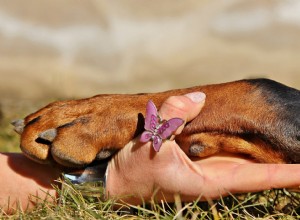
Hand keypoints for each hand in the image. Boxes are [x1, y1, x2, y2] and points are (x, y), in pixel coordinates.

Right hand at [106, 92, 299, 203]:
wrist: (119, 181)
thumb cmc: (135, 170)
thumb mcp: (150, 142)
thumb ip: (173, 116)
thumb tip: (199, 98)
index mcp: (209, 181)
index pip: (259, 178)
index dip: (288, 175)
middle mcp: (216, 177)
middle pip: (261, 171)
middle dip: (288, 167)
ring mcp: (209, 171)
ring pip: (247, 161)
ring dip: (273, 157)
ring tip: (294, 149)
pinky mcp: (200, 163)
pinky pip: (228, 152)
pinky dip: (246, 146)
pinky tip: (257, 141)